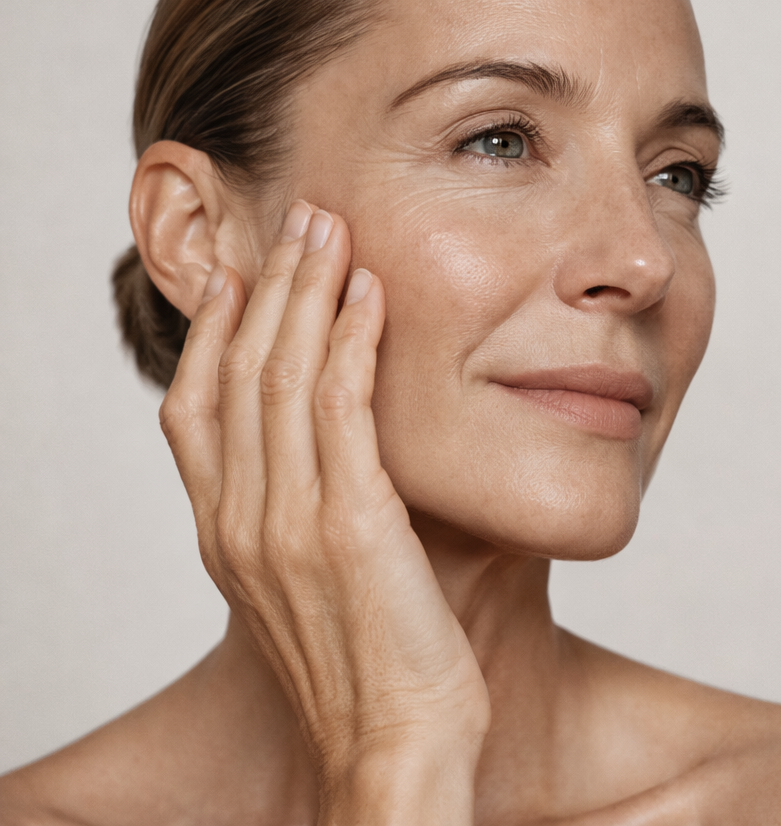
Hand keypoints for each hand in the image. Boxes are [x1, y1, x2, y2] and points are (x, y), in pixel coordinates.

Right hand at [158, 201, 489, 824]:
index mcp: (225, 534)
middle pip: (239, 374)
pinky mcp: (352, 524)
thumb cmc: (365, 667)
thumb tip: (315, 456)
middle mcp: (243, 519)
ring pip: (282, 376)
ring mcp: (291, 521)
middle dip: (266, 287)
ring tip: (328, 232)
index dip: (212, 334)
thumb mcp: (306, 584)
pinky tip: (367, 296)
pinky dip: (349, 343)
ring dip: (305, 294)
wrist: (394, 748)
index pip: (197, 409)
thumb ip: (294, 514)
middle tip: (294, 221)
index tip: (236, 276)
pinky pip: (341, 409)